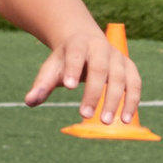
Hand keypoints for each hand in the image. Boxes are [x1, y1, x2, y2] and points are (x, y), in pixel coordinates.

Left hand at [25, 24, 140, 127]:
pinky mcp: (129, 67)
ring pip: (120, 78)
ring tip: (106, 122)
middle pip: (100, 69)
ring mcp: (117, 57)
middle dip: (93, 92)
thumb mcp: (51, 67)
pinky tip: (125, 120)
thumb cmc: (65, 59)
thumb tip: (29, 102)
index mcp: (78, 44)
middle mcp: (101, 48)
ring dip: (115, 100)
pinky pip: (134, 84)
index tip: (68, 86)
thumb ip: (42, 84)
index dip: (73, 69)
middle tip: (84, 115)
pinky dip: (132, 101)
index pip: (76, 55)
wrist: (85, 40)